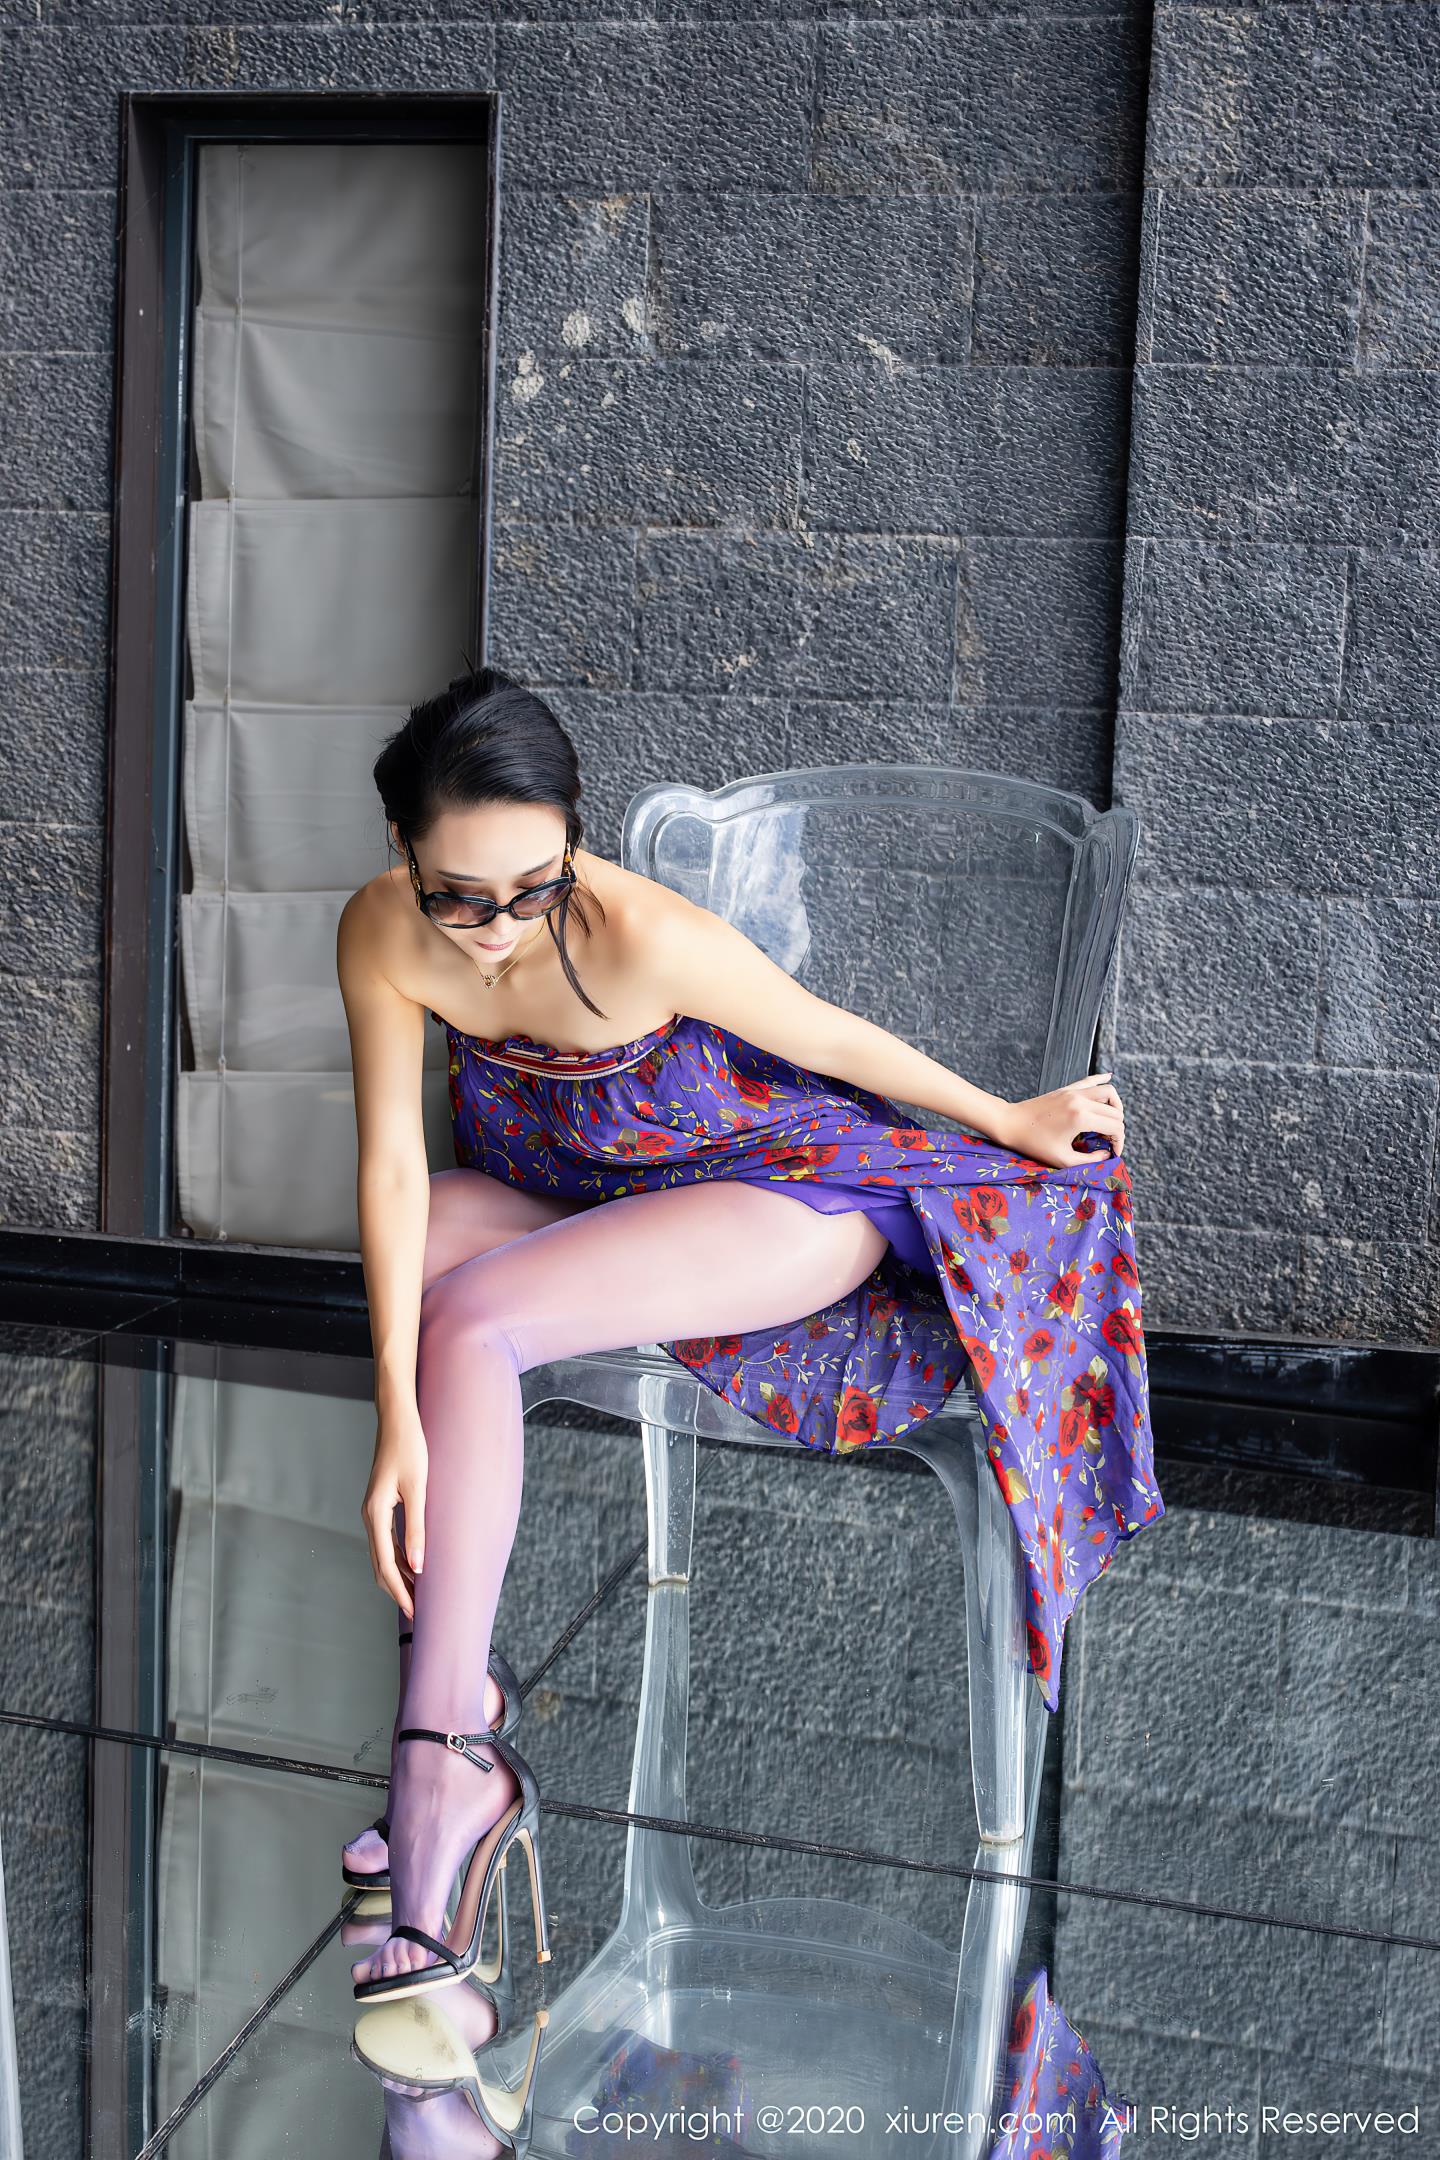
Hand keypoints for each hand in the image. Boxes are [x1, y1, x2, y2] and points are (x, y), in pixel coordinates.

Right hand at [362, 1404, 428, 1618]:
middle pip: (379, 1565)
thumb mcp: (418, 1488)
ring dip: (397, 1577)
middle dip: (396, 1590)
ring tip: (418, 1595)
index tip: (414, 1612)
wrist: (397, 1420)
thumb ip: (418, 1527)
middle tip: (417, 1613)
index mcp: (376, 1514)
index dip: (399, 1591)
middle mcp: (369, 1516)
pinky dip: (398, 1559)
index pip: (386, 1565)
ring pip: (382, 1555)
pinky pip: (386, 1541)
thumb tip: (419, 1565)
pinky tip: (415, 1566)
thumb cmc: (410, 1448)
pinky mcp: (380, 1506)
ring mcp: (372, 1511)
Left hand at [995, 1071, 1125, 1168]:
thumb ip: (1089, 1160)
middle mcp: (1081, 1101)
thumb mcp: (1062, 1159)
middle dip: (1117, 1128)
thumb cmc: (1034, 1144)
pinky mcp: (1066, 1089)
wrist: (1010, 1123)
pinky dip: (1102, 1079)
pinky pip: (1090, 1080)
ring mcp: (1073, 1092)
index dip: (1119, 1142)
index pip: (1115, 1127)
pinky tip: (1109, 1077)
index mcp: (1081, 1118)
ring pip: (1108, 1091)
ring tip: (1110, 1121)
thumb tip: (1106, 1154)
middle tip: (1108, 1142)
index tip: (1113, 1153)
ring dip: (1115, 1106)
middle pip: (1115, 1111)